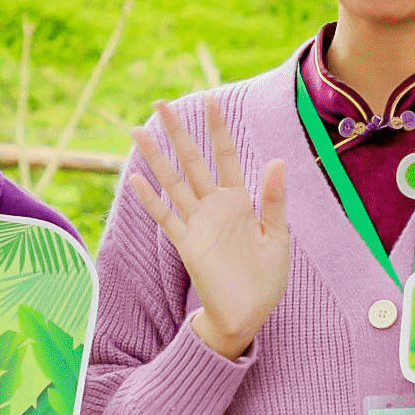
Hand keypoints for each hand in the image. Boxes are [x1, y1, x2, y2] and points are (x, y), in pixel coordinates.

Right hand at [128, 101, 289, 359]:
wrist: (248, 314)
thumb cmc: (266, 278)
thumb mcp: (277, 236)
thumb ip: (274, 200)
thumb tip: (277, 160)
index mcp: (241, 201)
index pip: (226, 155)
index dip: (217, 129)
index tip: (210, 100)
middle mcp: (215, 207)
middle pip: (193, 160)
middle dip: (178, 132)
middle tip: (161, 103)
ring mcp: (198, 224)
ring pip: (173, 182)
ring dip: (156, 157)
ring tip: (138, 131)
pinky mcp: (187, 245)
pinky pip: (166, 217)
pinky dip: (151, 199)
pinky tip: (136, 178)